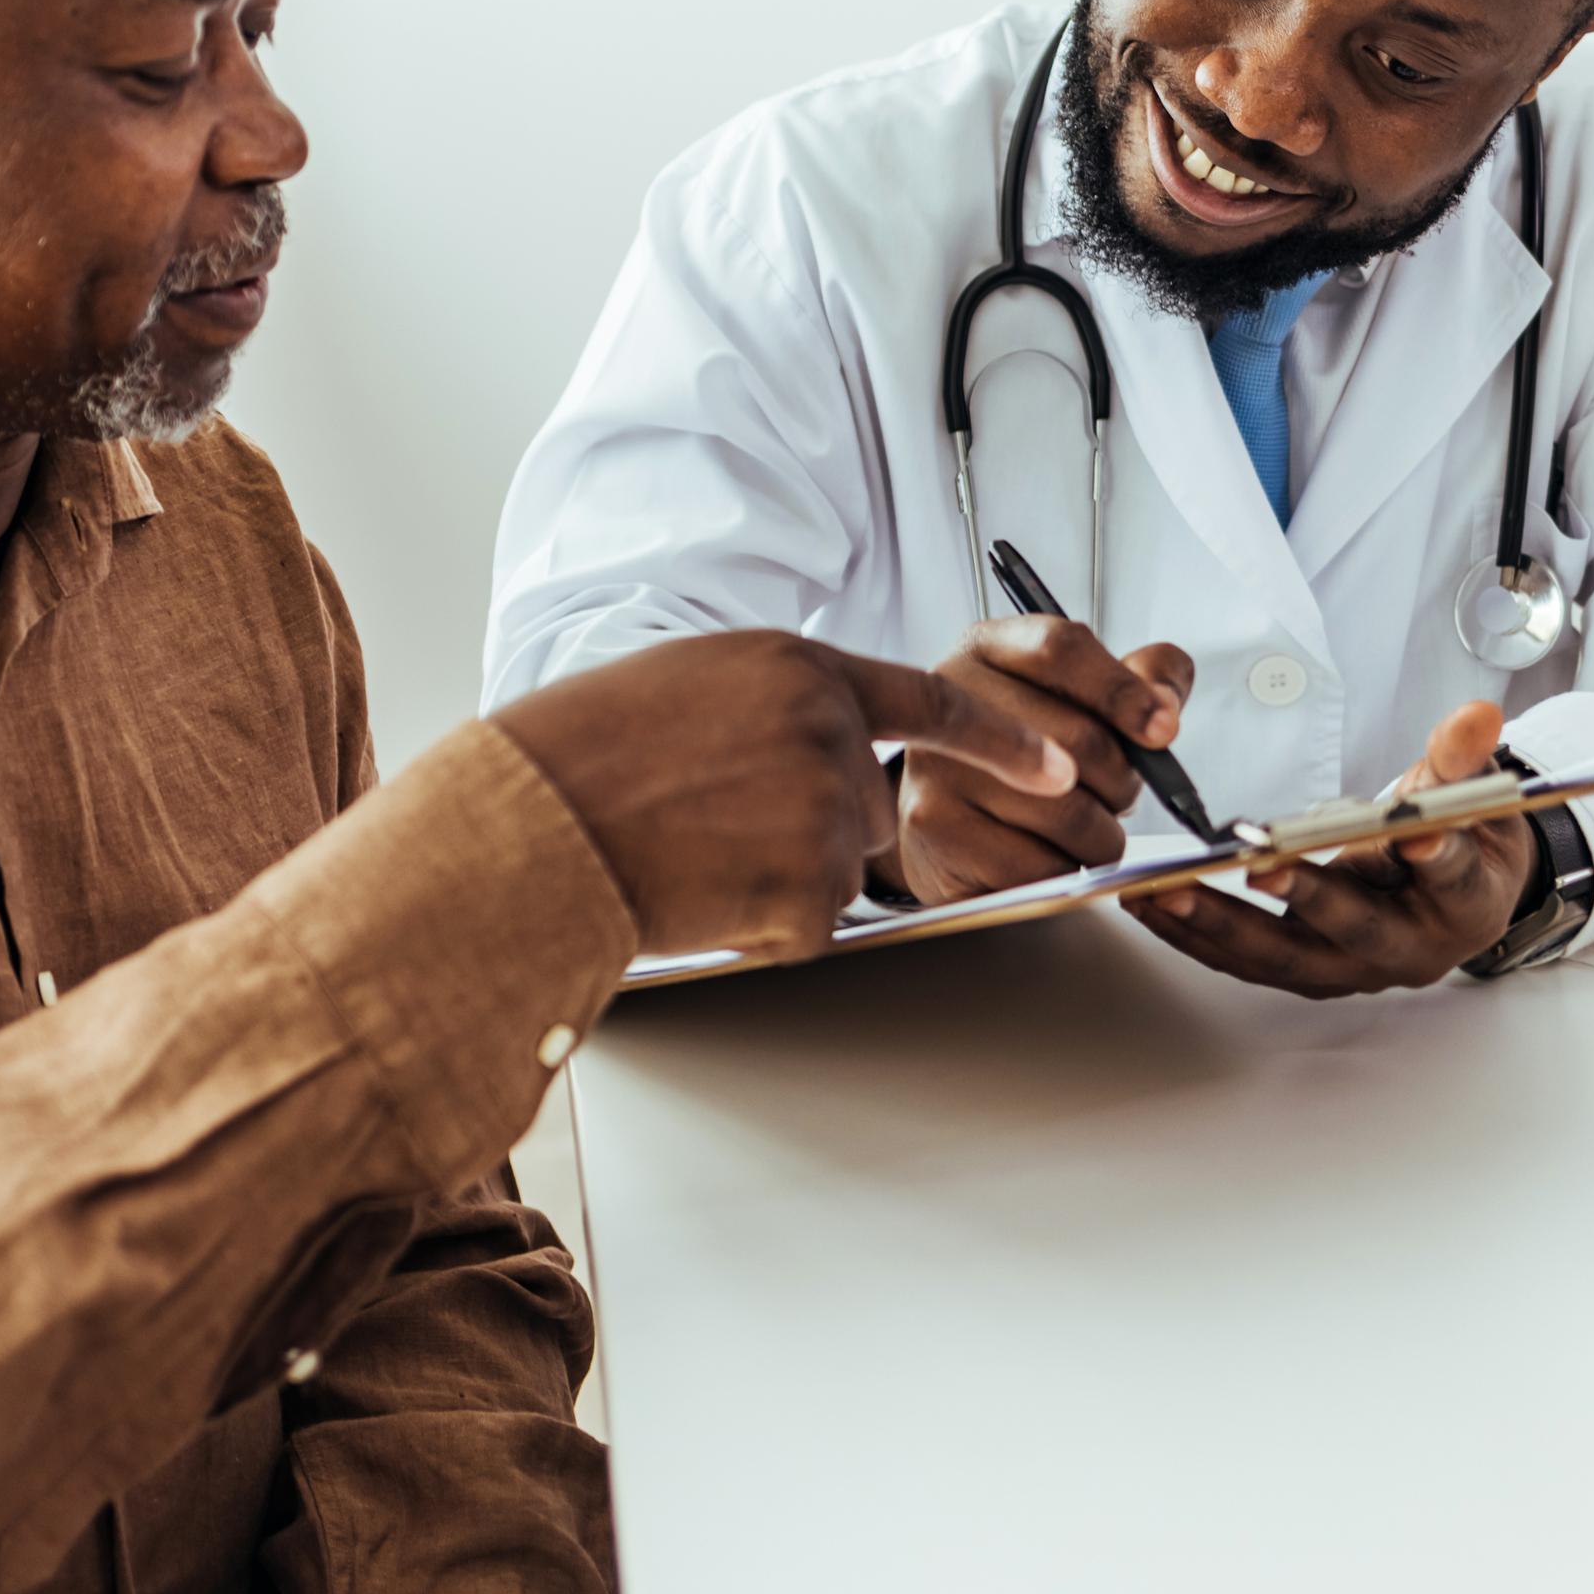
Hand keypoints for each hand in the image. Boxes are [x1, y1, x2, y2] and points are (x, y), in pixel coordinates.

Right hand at [492, 631, 1077, 964]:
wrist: (536, 823)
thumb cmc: (584, 754)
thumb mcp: (688, 685)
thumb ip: (772, 704)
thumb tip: (817, 740)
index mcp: (796, 671)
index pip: (932, 704)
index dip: (1002, 740)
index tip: (1057, 762)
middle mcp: (826, 734)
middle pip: (868, 806)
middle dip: (811, 828)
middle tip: (716, 823)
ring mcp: (824, 813)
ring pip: (836, 868)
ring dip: (778, 876)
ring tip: (691, 851)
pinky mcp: (812, 890)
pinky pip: (809, 923)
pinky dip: (760, 923)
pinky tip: (699, 889)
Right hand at [888, 617, 1195, 905]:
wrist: (944, 827)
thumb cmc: (1023, 758)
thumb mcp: (1080, 700)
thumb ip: (1141, 678)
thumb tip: (1164, 703)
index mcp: (989, 649)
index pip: (1061, 649)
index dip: (1122, 690)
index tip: (1163, 728)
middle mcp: (952, 696)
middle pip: (1079, 739)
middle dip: (1121, 781)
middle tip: (1116, 793)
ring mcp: (937, 762)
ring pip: (1068, 814)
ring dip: (1099, 836)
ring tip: (1077, 828)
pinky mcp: (934, 827)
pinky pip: (1040, 866)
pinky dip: (1063, 871)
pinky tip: (1044, 856)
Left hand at [1128, 700, 1535, 997]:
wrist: (1458, 898)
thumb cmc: (1461, 841)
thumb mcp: (1474, 794)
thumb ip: (1462, 757)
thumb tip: (1477, 714)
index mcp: (1465, 902)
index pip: (1451, 877)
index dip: (1436, 858)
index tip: (1413, 838)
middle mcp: (1408, 948)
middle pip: (1352, 929)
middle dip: (1303, 896)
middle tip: (1256, 866)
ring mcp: (1354, 969)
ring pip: (1284, 955)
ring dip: (1221, 926)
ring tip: (1161, 892)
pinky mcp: (1311, 973)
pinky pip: (1249, 961)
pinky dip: (1198, 937)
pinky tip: (1153, 907)